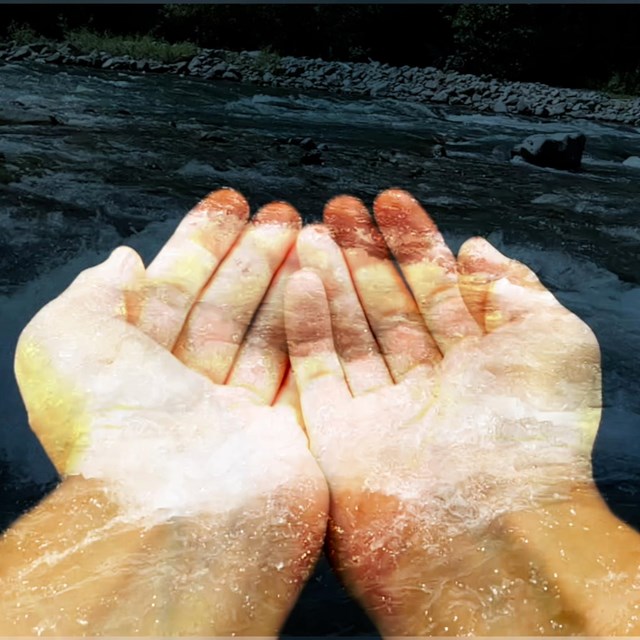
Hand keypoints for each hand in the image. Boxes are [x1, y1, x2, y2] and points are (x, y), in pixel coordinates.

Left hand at [10, 189, 327, 634]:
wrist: (177, 506)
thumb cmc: (112, 423)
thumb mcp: (65, 339)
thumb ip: (93, 294)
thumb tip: (121, 262)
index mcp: (136, 365)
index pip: (176, 289)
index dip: (202, 242)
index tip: (230, 205)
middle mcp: (187, 388)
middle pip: (228, 305)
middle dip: (254, 256)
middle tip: (282, 215)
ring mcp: (239, 410)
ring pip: (268, 330)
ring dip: (288, 280)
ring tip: (310, 234)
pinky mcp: (286, 429)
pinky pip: (303, 365)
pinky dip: (314, 323)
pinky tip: (324, 281)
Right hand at [285, 189, 600, 634]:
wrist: (483, 523)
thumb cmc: (531, 433)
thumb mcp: (556, 337)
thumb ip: (517, 289)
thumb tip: (483, 252)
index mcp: (476, 363)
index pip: (436, 288)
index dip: (413, 241)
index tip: (389, 201)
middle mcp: (425, 385)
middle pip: (384, 304)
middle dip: (363, 252)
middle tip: (339, 208)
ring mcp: (378, 408)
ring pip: (346, 330)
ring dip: (328, 277)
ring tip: (309, 230)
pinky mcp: (335, 432)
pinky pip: (312, 369)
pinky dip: (303, 324)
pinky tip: (298, 279)